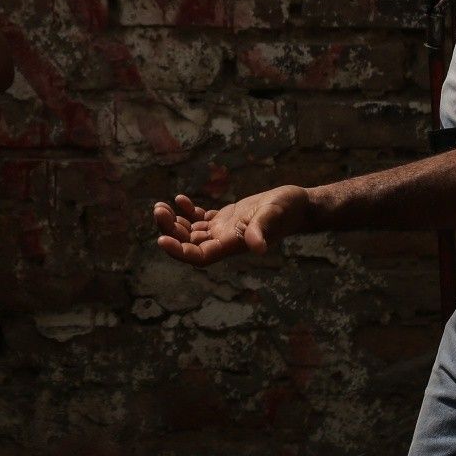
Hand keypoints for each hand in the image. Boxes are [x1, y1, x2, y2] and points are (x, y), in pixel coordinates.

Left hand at [152, 187, 307, 265]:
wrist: (297, 206)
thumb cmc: (287, 210)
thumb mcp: (273, 216)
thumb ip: (262, 230)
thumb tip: (258, 248)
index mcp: (231, 245)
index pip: (199, 256)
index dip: (179, 252)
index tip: (161, 240)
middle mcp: (224, 241)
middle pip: (189, 243)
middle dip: (170, 230)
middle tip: (158, 210)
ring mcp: (223, 231)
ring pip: (191, 232)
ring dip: (174, 221)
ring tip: (160, 206)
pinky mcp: (226, 219)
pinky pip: (201, 219)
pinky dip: (188, 211)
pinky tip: (180, 199)